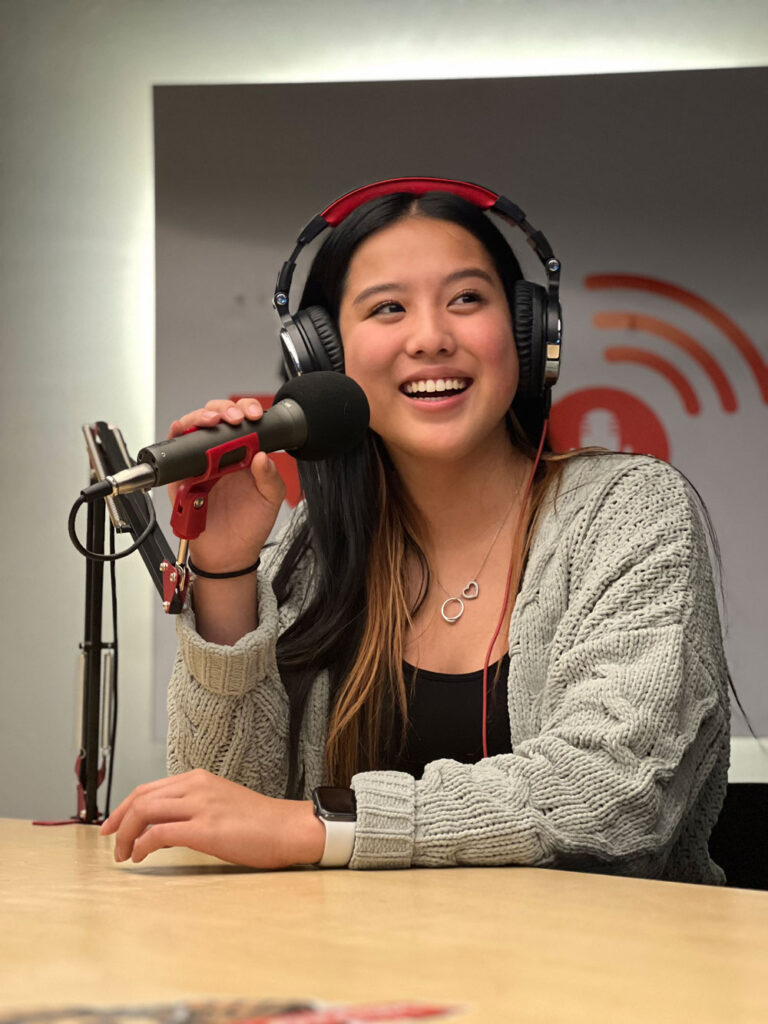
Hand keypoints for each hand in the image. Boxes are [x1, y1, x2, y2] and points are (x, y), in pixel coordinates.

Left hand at [100, 769, 325, 867]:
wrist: (288, 829)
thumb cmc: (260, 823)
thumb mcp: (220, 806)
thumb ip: (191, 811)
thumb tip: (162, 830)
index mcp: (199, 779)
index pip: (149, 788)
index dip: (124, 807)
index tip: (112, 825)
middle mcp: (196, 787)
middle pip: (141, 797)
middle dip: (117, 820)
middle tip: (108, 840)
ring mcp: (201, 806)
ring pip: (145, 811)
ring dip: (125, 834)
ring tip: (123, 853)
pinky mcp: (206, 829)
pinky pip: (159, 833)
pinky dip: (141, 845)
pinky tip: (140, 857)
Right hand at [168, 399, 285, 572]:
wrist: (229, 555)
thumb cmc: (249, 526)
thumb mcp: (270, 499)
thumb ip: (270, 477)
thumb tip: (262, 455)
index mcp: (243, 456)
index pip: (242, 421)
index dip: (245, 410)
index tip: (254, 414)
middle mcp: (220, 456)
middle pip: (214, 417)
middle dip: (223, 409)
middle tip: (234, 418)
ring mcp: (199, 465)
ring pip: (192, 428)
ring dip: (200, 419)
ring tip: (213, 423)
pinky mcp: (182, 478)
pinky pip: (174, 455)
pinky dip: (178, 440)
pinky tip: (188, 437)